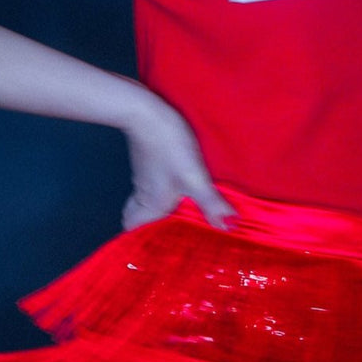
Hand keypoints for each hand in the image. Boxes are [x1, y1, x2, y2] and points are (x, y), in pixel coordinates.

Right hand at [122, 90, 235, 232]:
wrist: (147, 112)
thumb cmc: (168, 146)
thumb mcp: (194, 178)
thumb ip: (211, 204)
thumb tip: (228, 227)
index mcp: (151, 204)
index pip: (133, 231)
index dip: (141, 243)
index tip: (159, 250)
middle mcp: (143, 195)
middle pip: (138, 218)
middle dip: (151, 228)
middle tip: (175, 234)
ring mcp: (145, 178)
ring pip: (147, 202)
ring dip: (162, 210)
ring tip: (185, 216)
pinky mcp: (150, 164)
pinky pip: (154, 187)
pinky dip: (165, 194)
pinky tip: (183, 190)